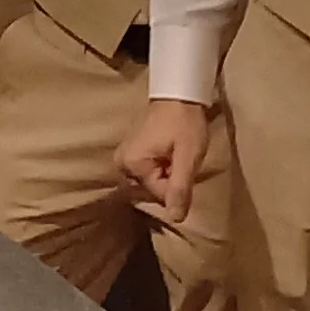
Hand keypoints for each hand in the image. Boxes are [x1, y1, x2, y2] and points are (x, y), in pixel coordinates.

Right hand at [117, 97, 210, 228]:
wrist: (179, 91)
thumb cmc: (184, 122)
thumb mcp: (188, 155)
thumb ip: (180, 188)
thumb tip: (176, 219)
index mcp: (131, 165)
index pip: (160, 195)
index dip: (180, 183)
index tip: (186, 161)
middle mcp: (121, 163)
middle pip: (154, 189)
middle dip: (172, 179)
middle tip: (182, 155)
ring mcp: (124, 157)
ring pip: (154, 181)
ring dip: (169, 173)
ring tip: (177, 151)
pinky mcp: (131, 152)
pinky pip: (150, 171)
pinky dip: (164, 166)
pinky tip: (171, 151)